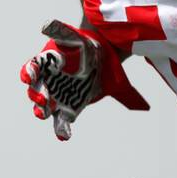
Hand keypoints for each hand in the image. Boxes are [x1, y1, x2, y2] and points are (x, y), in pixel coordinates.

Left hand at [20, 19, 148, 139]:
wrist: (101, 43)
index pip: (62, 122)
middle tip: (44, 109)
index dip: (61, 129)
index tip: (63, 134)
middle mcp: (57, 92)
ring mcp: (48, 76)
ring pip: (35, 87)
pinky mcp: (45, 59)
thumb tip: (145, 107)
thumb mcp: (118, 83)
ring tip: (37, 92)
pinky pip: (33, 65)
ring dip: (34, 90)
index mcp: (71, 103)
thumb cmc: (105, 67)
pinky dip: (30, 68)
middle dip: (42, 108)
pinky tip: (31, 73)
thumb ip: (129, 97)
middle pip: (43, 105)